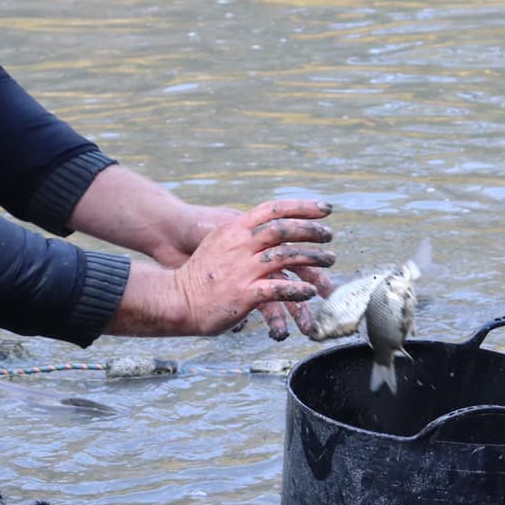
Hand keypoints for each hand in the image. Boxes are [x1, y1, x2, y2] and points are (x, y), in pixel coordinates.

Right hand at [106, 199, 334, 337]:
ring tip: (328, 266)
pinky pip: (278, 290)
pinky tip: (309, 293)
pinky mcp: (244, 294)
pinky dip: (297, 291)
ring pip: (286, 258)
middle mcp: (240, 244)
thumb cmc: (198, 274)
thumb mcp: (218, 243)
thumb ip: (241, 236)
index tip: (325, 208)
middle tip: (329, 237)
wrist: (175, 298)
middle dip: (311, 232)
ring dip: (312, 261)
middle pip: (283, 230)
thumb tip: (264, 231)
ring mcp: (243, 269)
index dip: (302, 206)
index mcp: (234, 229)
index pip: (273, 209)